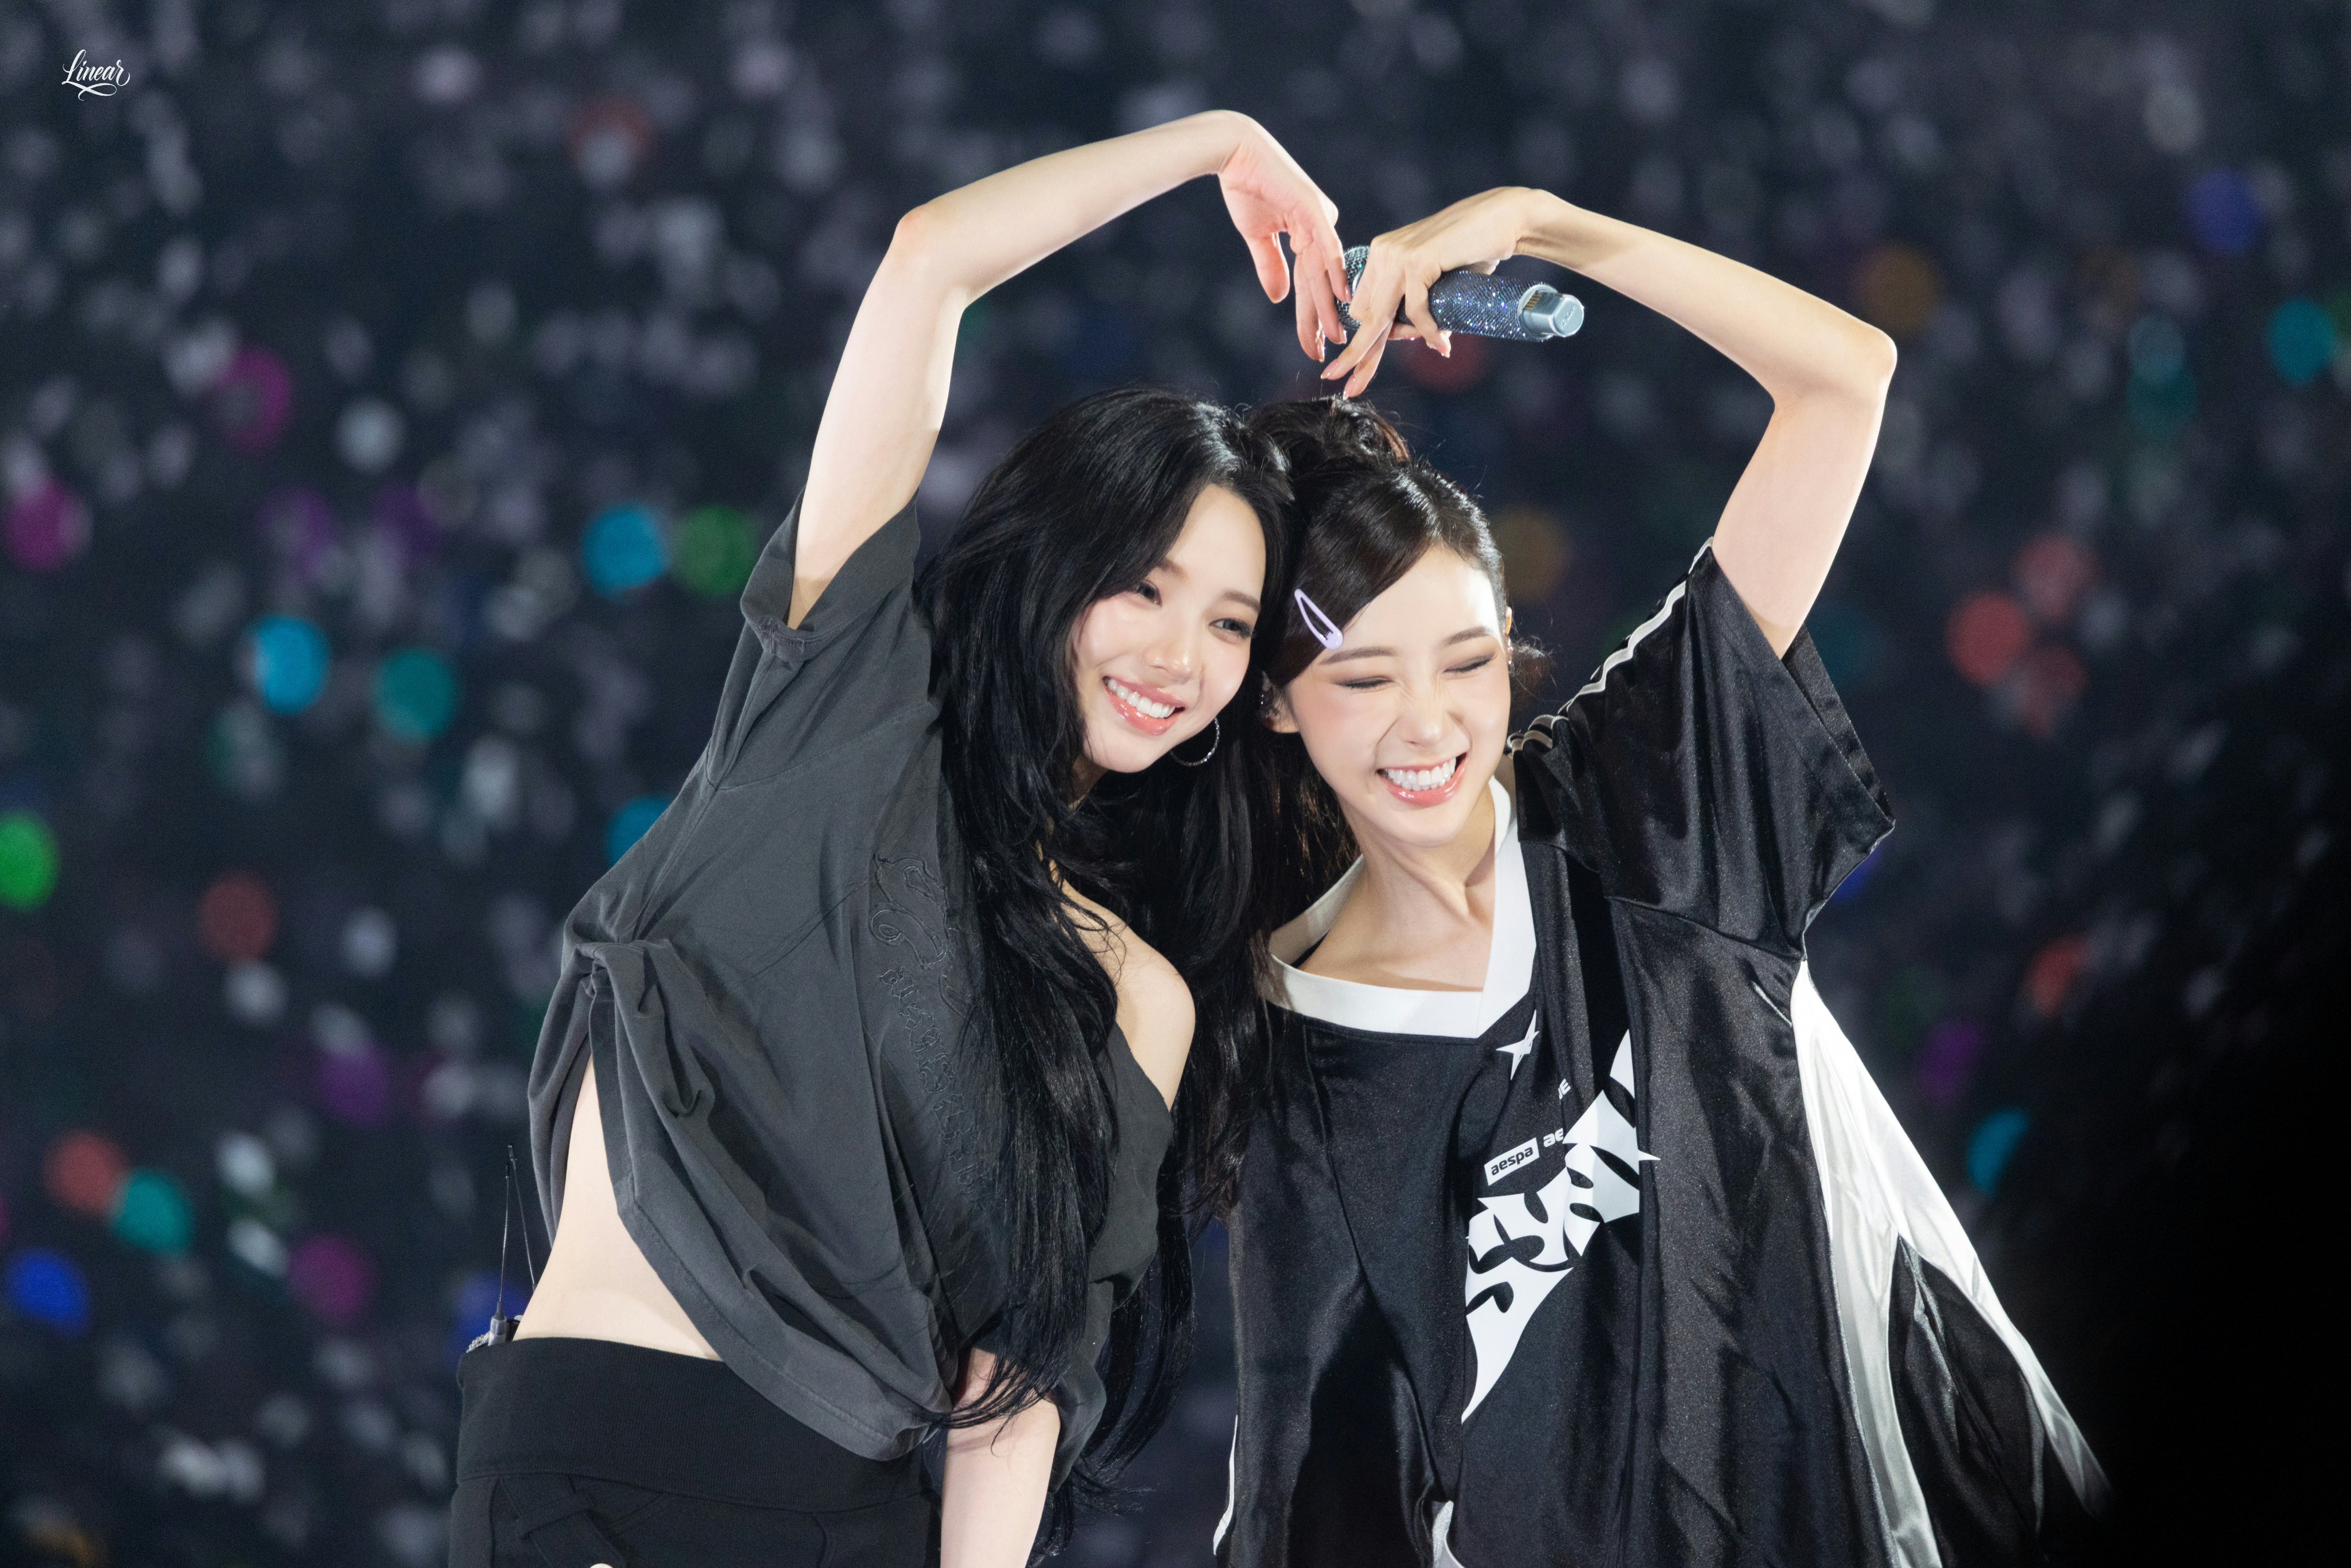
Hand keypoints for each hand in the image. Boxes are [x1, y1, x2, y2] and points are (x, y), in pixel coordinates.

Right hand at [1214, 120, 1350, 361]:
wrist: (1235, 152)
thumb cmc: (1245, 186)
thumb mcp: (1257, 236)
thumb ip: (1270, 265)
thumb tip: (1279, 298)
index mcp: (1309, 233)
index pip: (1310, 283)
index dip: (1310, 315)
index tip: (1312, 344)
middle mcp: (1321, 227)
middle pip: (1321, 283)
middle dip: (1322, 319)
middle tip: (1328, 351)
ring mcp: (1319, 217)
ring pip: (1325, 271)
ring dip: (1329, 306)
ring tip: (1335, 336)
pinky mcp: (1313, 209)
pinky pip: (1327, 246)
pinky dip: (1335, 271)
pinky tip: (1343, 296)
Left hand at [1321, 187, 1530, 396]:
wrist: (1504, 219)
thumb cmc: (1475, 250)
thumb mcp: (1437, 281)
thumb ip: (1420, 303)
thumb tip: (1418, 337)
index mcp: (1381, 256)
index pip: (1362, 308)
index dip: (1368, 341)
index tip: (1357, 371)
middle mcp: (1382, 253)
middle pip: (1364, 317)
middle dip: (1361, 356)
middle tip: (1352, 388)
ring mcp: (1397, 255)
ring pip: (1381, 317)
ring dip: (1396, 346)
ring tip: (1429, 354)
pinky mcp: (1418, 260)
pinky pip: (1416, 310)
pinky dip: (1429, 331)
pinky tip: (1442, 343)